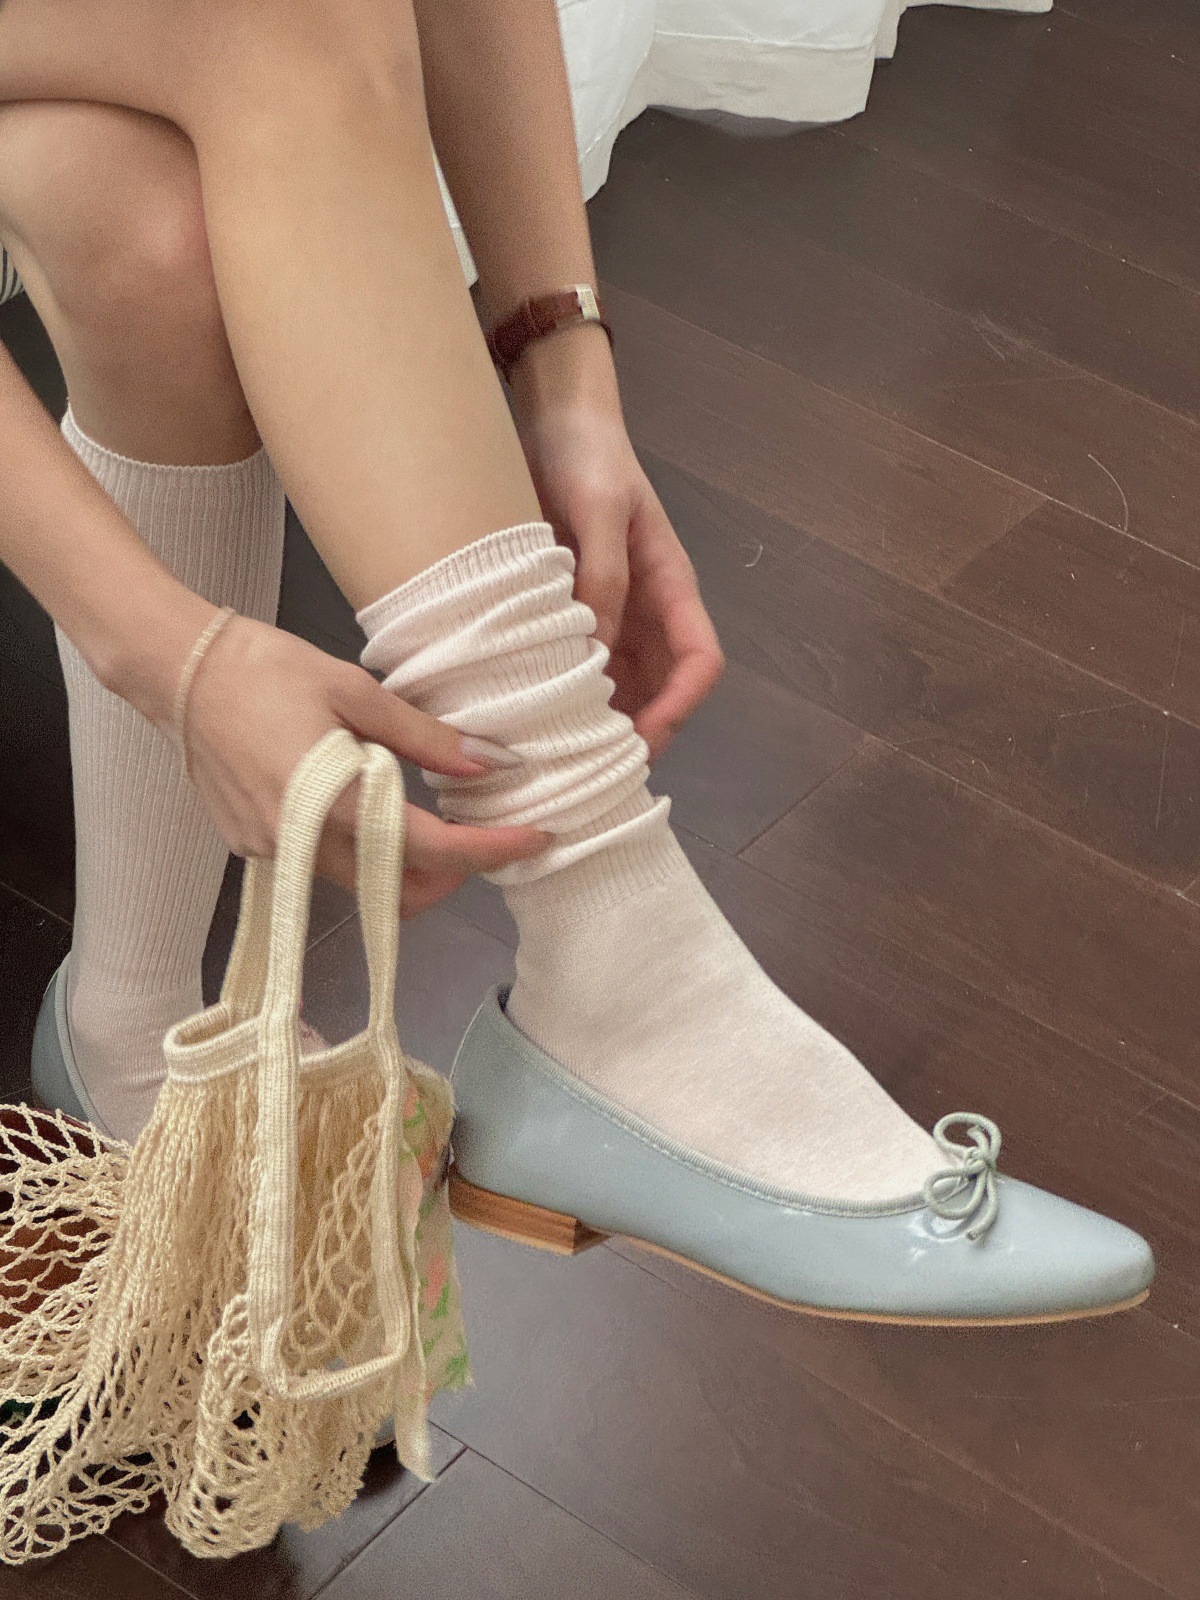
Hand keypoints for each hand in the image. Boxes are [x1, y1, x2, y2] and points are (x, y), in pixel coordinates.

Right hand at [182, 615, 548, 916]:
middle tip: (476, 832)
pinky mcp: (252, 846)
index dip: (491, 849)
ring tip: (419, 808)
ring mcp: (272, 852)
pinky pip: (321, 865)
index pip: (432, 850)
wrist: (175, 670)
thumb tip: (489, 763)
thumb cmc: (263, 669)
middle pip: (397, 891)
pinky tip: (359, 798)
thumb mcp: (355, 691)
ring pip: (360, 884)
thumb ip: (424, 737)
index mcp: (334, 803)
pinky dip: (357, 847)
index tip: (534, 837)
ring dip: (402, 863)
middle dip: (449, 875)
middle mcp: (303, 844)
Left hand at [510, 333, 723, 759]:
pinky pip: (580, 666)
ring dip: (601, 722)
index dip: (681, 706)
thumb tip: (597, 657)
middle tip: (591, 768)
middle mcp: (647, 610)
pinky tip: (535, 715)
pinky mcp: (575, 612)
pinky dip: (565, 696)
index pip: (701, 660)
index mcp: (671, 585)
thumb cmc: (588, 456)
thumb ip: (603, 578)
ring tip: (560, 754)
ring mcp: (612, 614)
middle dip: (638, 731)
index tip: (643, 739)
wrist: (552, 419)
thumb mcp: (599, 511)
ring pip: (622, 687)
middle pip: (662, 688)